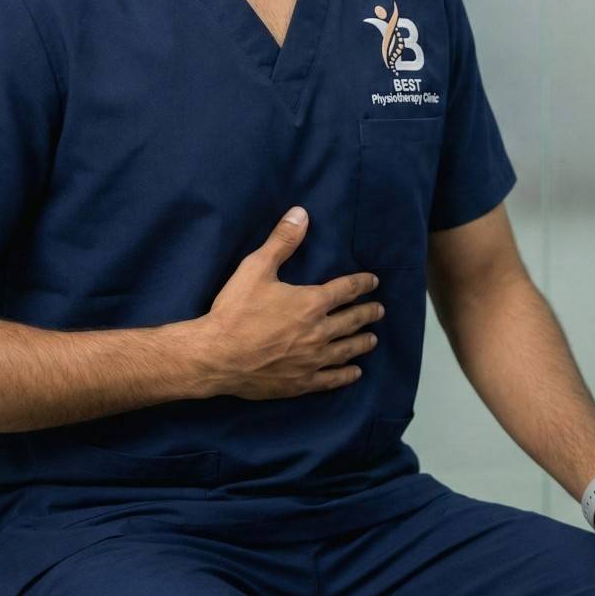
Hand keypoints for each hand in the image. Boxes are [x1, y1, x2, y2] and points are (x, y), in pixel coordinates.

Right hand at [192, 206, 383, 399]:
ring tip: (372, 339)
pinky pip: (331, 379)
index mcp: (311, 303)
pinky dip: (346, 375)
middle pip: (352, 320)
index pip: (346, 289)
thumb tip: (301, 213)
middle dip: (368, 313)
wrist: (215, 356)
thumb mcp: (256, 268)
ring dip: (362, 342)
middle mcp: (318, 331)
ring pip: (346, 349)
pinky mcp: (301, 383)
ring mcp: (311, 359)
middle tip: (379, 310)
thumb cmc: (235, 311)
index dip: (363, 284)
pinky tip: (354, 373)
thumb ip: (282, 241)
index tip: (373, 282)